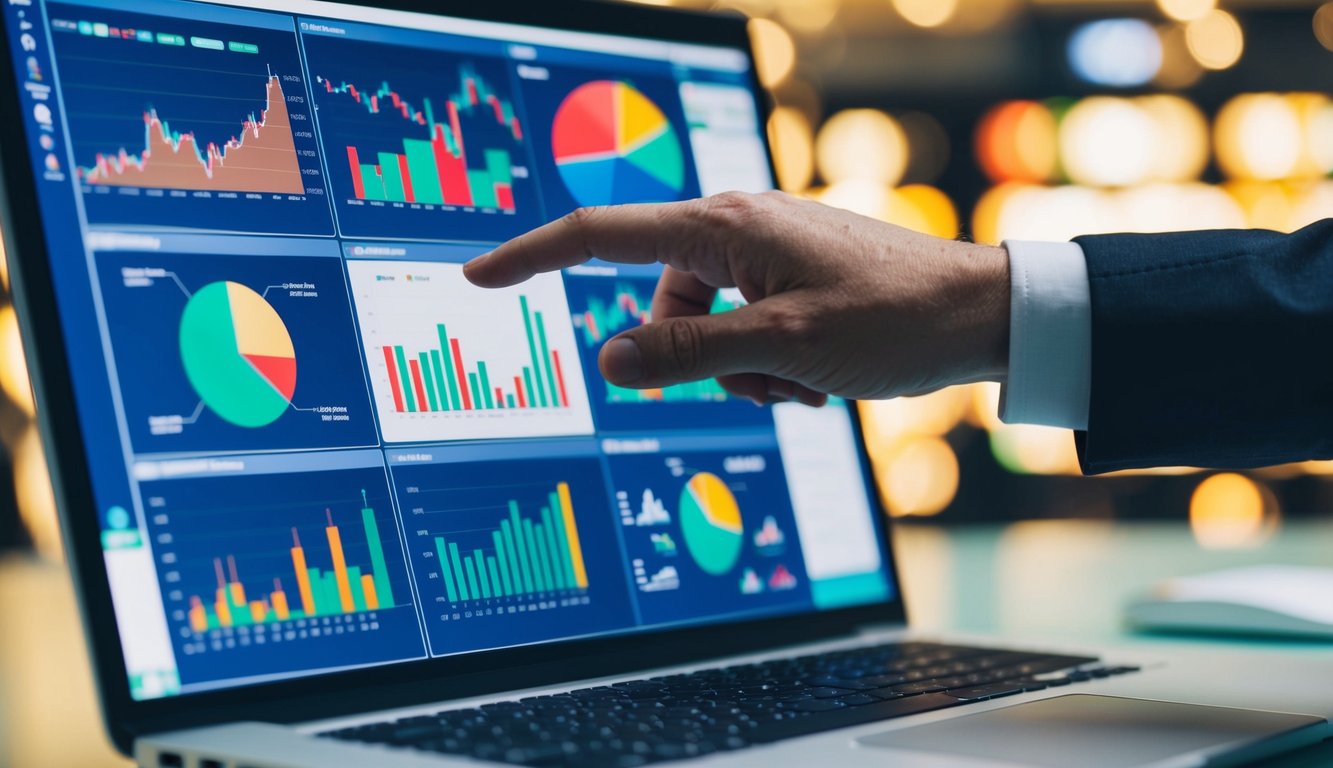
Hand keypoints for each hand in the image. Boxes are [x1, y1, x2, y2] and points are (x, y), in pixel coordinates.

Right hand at [464, 191, 1009, 405]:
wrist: (980, 314)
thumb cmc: (891, 321)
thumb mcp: (781, 348)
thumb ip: (686, 355)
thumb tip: (610, 360)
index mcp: (725, 226)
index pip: (600, 235)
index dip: (531, 256)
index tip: (477, 276)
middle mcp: (738, 228)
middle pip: (662, 303)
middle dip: (696, 358)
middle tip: (766, 380)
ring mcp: (765, 252)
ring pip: (705, 327)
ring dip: (741, 370)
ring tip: (805, 381)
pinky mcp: (789, 275)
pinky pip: (743, 328)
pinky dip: (767, 363)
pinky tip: (818, 376)